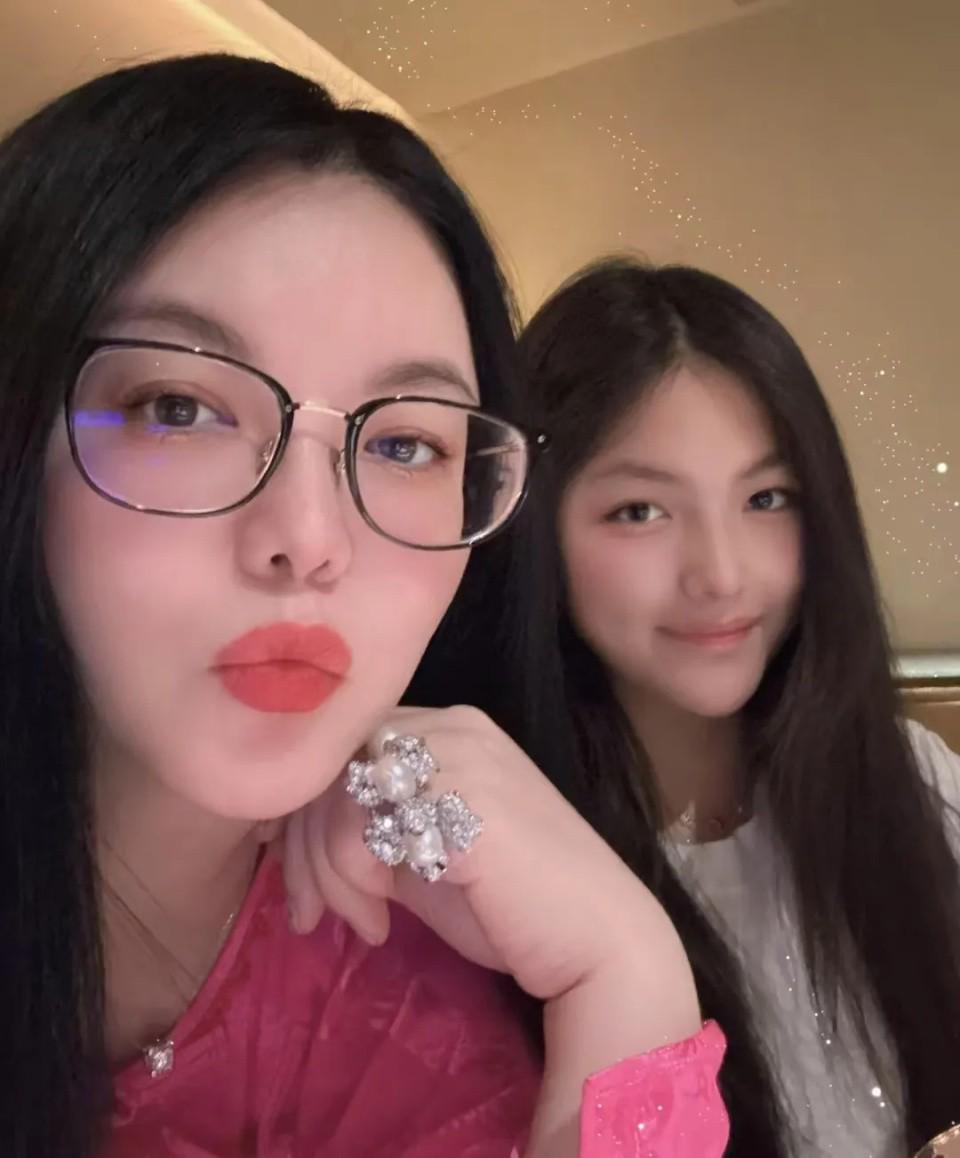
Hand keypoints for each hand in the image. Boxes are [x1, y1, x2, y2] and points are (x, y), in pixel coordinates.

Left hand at [282, 704, 688, 1003]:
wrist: (598, 941)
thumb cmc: (516, 905)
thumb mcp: (426, 852)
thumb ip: (374, 826)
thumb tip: (297, 835)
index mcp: (448, 727)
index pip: (344, 745)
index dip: (303, 808)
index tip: (294, 874)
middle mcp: (453, 724)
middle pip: (330, 762)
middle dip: (301, 845)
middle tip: (305, 913)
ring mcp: (460, 754)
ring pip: (335, 794)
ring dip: (325, 871)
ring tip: (356, 922)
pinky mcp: (462, 795)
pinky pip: (358, 828)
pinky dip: (349, 882)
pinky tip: (378, 924)